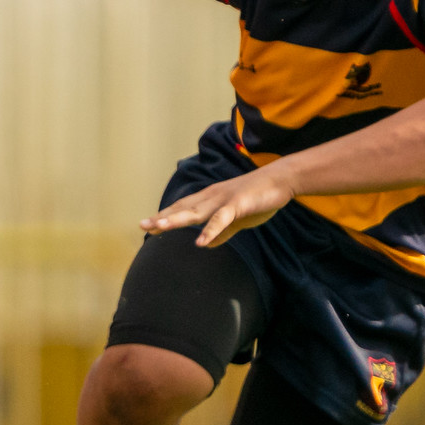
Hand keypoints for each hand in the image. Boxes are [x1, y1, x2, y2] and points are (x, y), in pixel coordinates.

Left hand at [140, 164, 296, 246]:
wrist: (282, 179)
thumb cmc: (260, 197)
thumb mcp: (238, 218)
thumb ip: (222, 231)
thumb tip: (206, 244)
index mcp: (211, 199)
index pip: (183, 207)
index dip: (165, 216)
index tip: (148, 226)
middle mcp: (212, 196)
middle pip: (183, 208)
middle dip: (162, 217)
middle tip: (142, 225)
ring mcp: (224, 199)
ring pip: (196, 211)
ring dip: (176, 219)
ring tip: (158, 227)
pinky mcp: (238, 204)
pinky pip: (222, 219)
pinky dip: (210, 230)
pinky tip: (200, 242)